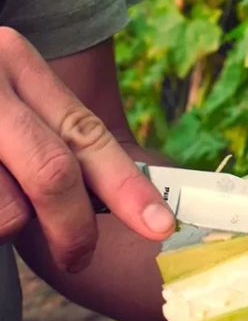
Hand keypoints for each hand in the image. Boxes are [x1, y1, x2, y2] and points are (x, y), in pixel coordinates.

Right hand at [0, 28, 174, 271]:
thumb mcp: (5, 100)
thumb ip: (49, 137)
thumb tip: (108, 201)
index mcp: (16, 63)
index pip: (86, 135)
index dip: (128, 187)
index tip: (160, 227)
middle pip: (53, 174)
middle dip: (75, 229)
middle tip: (78, 257)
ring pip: (3, 210)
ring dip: (6, 226)